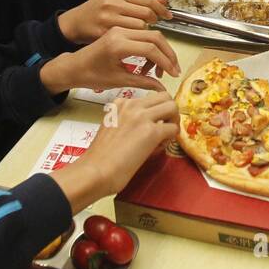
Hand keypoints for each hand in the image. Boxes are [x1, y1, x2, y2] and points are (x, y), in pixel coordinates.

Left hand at [39, 26, 180, 93]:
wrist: (73, 67)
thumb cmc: (91, 75)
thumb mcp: (118, 81)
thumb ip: (143, 82)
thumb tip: (162, 88)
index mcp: (118, 44)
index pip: (151, 48)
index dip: (165, 61)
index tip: (174, 73)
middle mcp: (120, 32)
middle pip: (155, 37)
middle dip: (168, 54)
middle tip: (174, 70)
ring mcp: (120, 29)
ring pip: (151, 35)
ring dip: (161, 51)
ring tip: (161, 70)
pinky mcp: (120, 30)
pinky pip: (142, 35)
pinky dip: (151, 48)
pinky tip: (149, 64)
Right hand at [54, 93, 179, 207]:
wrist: (95, 171)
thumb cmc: (101, 157)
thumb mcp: (112, 127)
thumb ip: (128, 121)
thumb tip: (151, 125)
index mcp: (120, 104)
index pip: (148, 98)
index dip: (155, 111)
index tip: (153, 124)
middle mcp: (131, 105)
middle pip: (164, 97)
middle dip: (169, 111)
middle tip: (166, 127)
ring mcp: (142, 117)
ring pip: (172, 107)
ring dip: (173, 121)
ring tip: (165, 137)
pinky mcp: (151, 132)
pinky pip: (173, 128)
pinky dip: (172, 137)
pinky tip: (160, 147)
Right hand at [58, 0, 171, 42]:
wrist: (74, 24)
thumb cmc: (96, 12)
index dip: (160, 8)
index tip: (167, 15)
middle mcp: (112, 3)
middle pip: (146, 13)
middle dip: (155, 21)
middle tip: (157, 27)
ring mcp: (108, 19)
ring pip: (140, 27)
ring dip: (146, 33)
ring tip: (144, 36)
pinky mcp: (105, 34)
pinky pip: (130, 39)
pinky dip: (136, 41)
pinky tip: (135, 42)